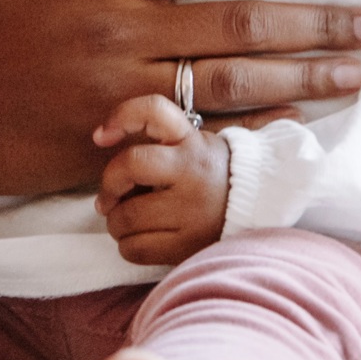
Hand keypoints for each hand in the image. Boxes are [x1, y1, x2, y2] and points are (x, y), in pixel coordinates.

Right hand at [0, 0, 360, 200]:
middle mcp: (122, 30)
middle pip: (241, 21)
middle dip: (316, 22)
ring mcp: (124, 89)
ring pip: (236, 81)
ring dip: (305, 76)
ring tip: (355, 71)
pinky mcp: (119, 139)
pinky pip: (203, 132)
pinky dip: (257, 127)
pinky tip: (301, 122)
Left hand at [93, 95, 227, 265]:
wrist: (259, 211)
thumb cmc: (212, 176)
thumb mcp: (194, 146)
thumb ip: (157, 147)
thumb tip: (104, 161)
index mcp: (191, 140)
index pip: (154, 111)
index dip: (122, 117)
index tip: (102, 136)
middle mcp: (191, 170)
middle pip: (129, 165)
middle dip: (109, 185)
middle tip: (108, 198)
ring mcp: (191, 210)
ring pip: (126, 216)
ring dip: (115, 222)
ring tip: (126, 221)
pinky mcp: (188, 244)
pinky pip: (136, 249)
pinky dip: (127, 245)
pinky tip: (139, 239)